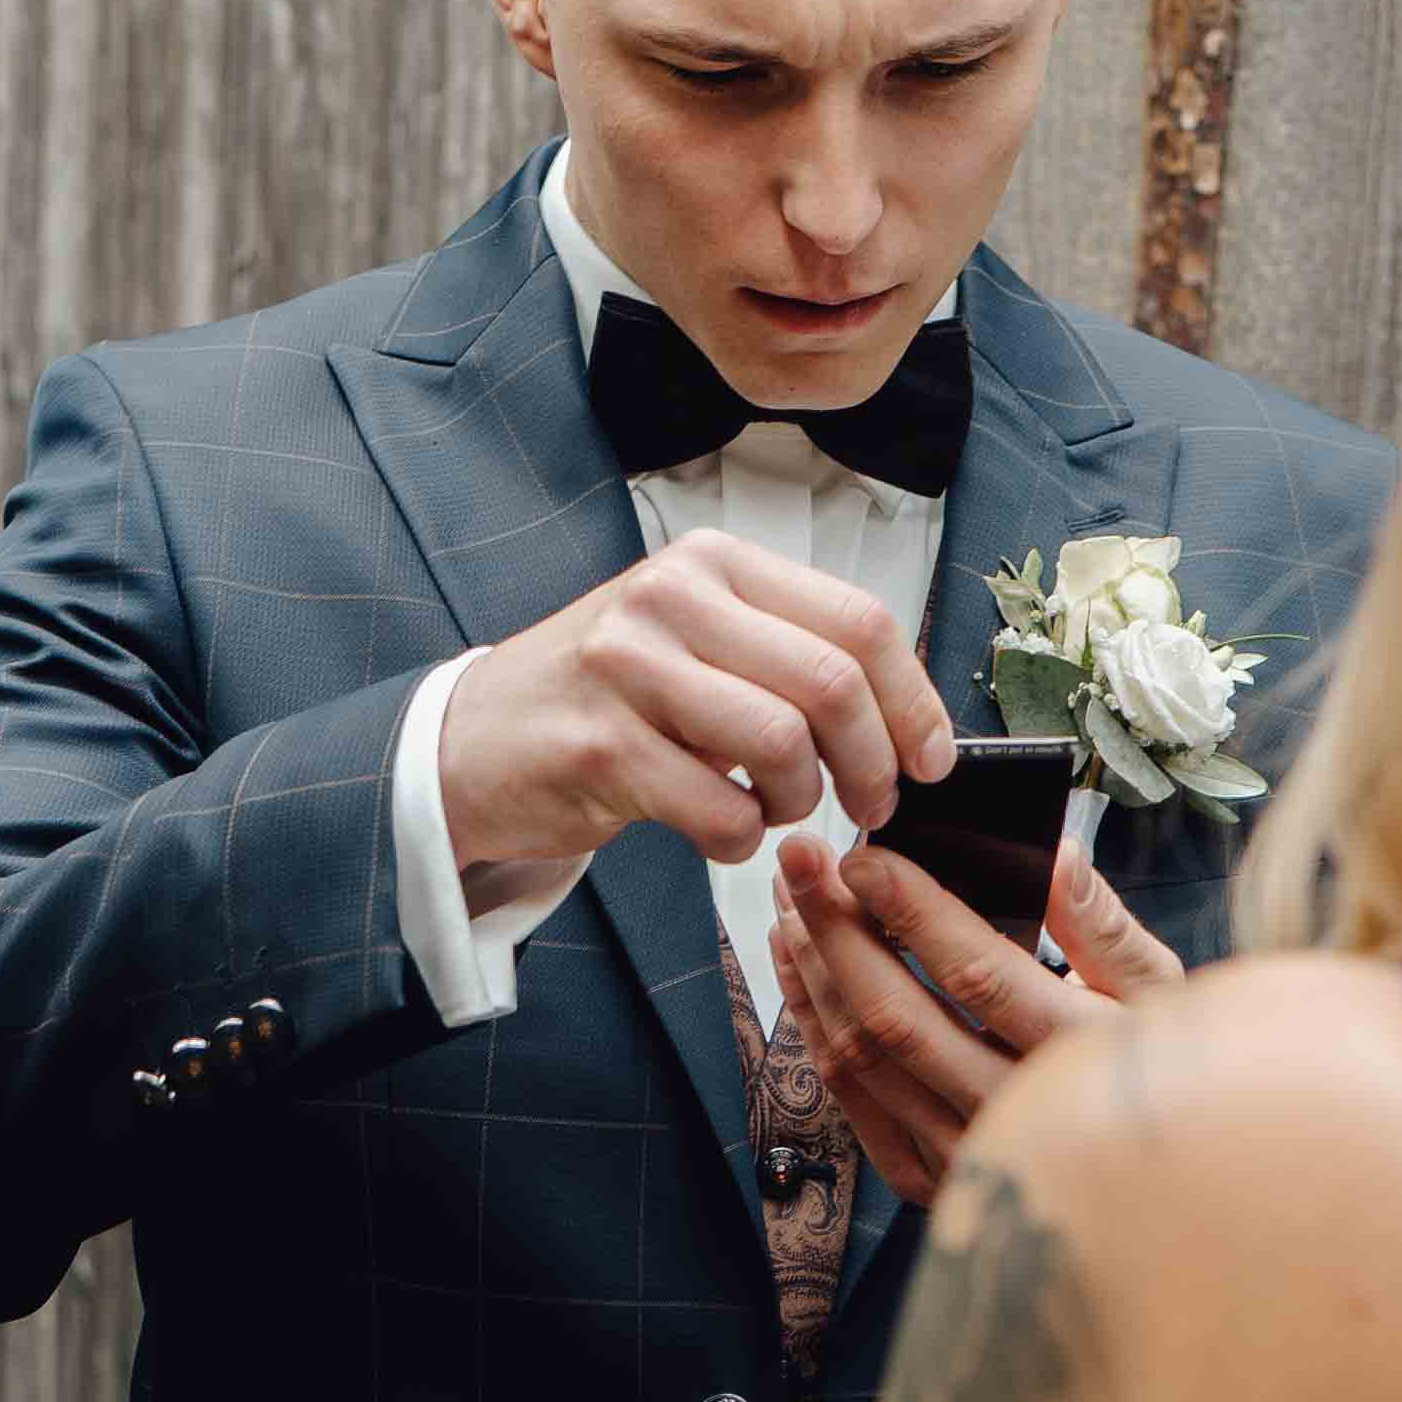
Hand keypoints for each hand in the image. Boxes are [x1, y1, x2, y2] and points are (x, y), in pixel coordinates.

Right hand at [436, 534, 958, 900]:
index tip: (930, 759)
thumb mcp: (696, 640)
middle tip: (870, 805)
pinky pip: (720, 810)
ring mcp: (628, 667)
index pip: (858, 619)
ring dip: (801, 799)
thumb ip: (787, 652)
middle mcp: (671, 598)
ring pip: (783, 743)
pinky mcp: (599, 746)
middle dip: (874, 762)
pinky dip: (741, 839)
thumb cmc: (605, 696)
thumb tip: (910, 715)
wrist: (471, 740)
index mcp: (713, 563)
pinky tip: (719, 829)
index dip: (914, 700)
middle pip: (832, 681)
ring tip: (776, 808)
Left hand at [769, 827, 1181, 1206]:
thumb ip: (1101, 923)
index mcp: (1076, 1053)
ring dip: (815, 972)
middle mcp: (1016, 1112)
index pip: (977, 973)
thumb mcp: (1155, 989)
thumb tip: (1055, 855)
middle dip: (836, 929)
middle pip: (898, 1017)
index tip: (861, 857)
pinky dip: (815, 1029)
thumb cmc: (1154, 1063)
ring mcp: (967, 1154)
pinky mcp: (932, 1179)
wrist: (1147, 1178)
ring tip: (791, 902)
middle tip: (799, 862)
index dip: (912, 911)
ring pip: (863, 1060)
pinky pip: (853, 1101)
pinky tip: (802, 970)